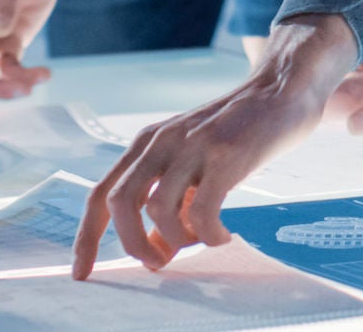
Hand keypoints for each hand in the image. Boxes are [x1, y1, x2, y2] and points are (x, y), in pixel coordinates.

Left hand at [72, 14, 355, 277]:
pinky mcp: (225, 153)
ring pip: (158, 209)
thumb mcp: (193, 163)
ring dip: (179, 239)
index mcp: (147, 143)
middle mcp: (162, 141)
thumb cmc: (238, 133)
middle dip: (132, 244)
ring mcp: (193, 145)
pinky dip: (210, 234)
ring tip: (204, 238)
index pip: (102, 193)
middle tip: (159, 263)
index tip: (81, 273)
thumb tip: (155, 252)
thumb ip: (170, 201)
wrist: (281, 89)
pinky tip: (224, 234)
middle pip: (121, 202)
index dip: (87, 237)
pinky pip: (202, 210)